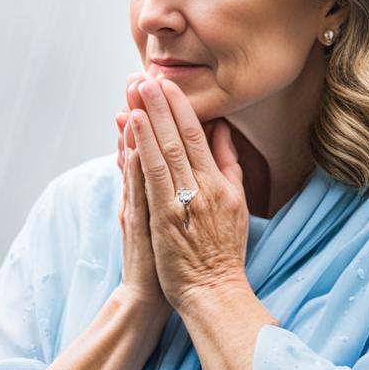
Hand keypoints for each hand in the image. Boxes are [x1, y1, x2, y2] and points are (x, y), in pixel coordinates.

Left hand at [129, 75, 248, 313]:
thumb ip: (229, 165)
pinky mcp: (165, 219)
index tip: (168, 83)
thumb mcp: (237, 202)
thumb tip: (222, 131)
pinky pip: (152, 179)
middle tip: (146, 77)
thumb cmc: (223, 250)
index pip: (199, 135)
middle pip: (180, 138)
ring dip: (148, 120)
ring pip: (164, 153)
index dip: (182, 107)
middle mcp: (203, 189)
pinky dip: (142, 153)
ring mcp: (183, 203)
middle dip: (161, 105)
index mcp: (220, 183)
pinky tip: (131, 132)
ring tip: (135, 94)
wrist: (214, 292)